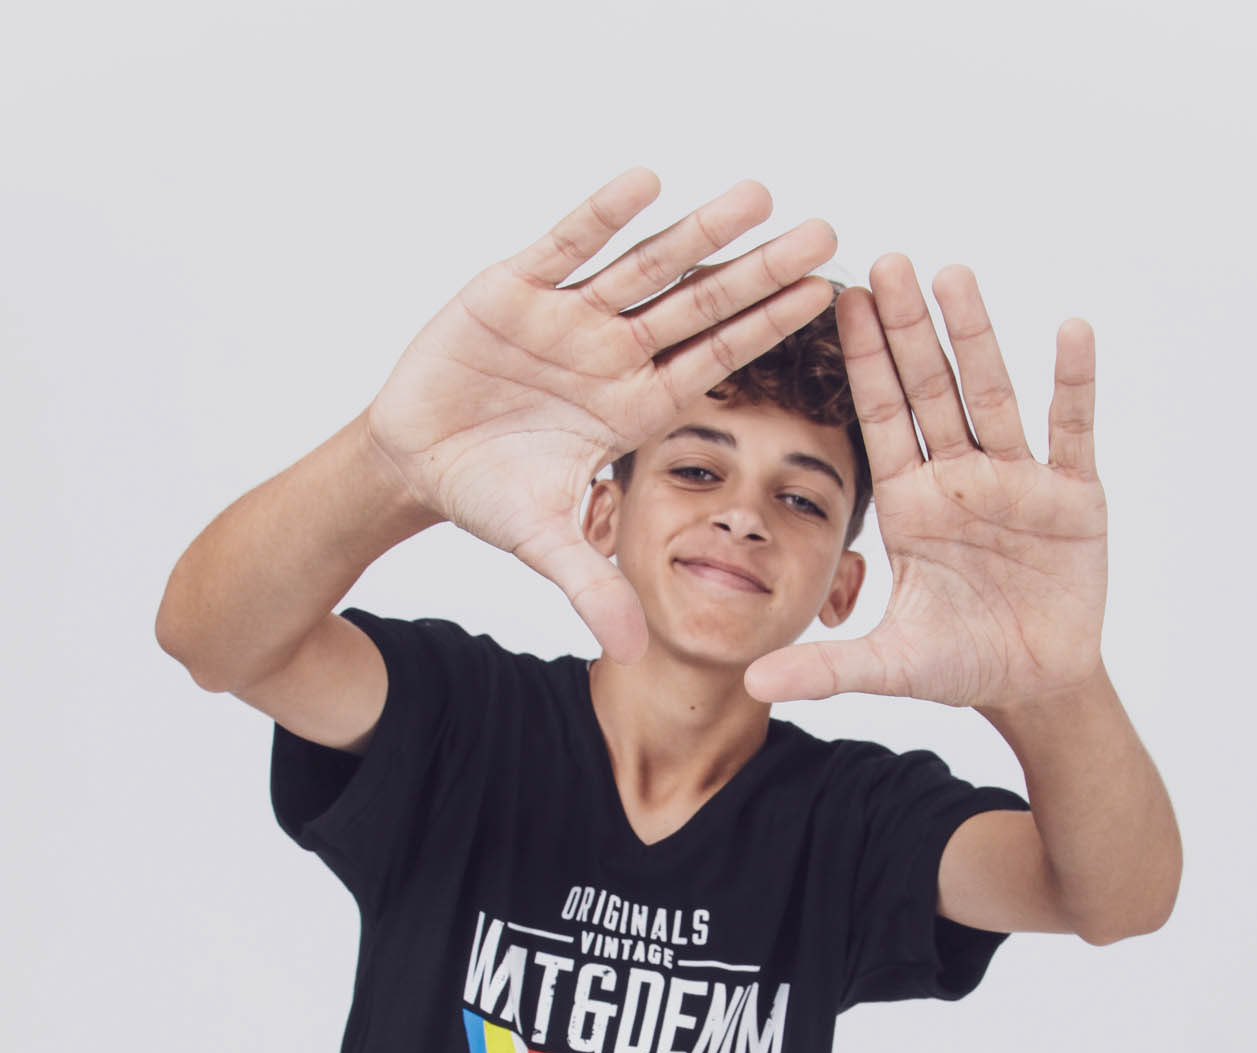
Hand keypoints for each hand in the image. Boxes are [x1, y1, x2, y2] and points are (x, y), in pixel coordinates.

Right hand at [366, 168, 835, 661]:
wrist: (415, 457)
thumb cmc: (488, 494)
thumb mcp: (544, 545)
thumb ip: (590, 588)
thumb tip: (635, 653)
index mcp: (633, 406)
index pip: (717, 361)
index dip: (769, 329)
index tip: (827, 296)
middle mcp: (614, 352)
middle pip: (701, 304)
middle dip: (759, 270)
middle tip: (827, 230)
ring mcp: (569, 315)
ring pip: (646, 264)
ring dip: (700, 229)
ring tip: (759, 192)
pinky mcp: (514, 285)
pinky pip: (565, 243)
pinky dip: (601, 215)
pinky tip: (647, 180)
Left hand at [744, 259, 1107, 708]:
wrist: (1033, 685)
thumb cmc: (960, 664)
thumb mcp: (888, 666)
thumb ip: (825, 668)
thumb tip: (752, 686)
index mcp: (912, 505)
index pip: (881, 420)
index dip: (861, 364)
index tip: (838, 301)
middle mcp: (960, 479)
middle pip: (931, 391)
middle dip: (909, 330)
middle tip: (887, 260)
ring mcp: (1017, 482)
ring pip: (993, 395)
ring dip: (976, 337)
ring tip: (954, 274)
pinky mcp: (1073, 497)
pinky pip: (1072, 430)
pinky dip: (1073, 382)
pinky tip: (1070, 329)